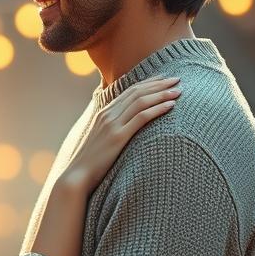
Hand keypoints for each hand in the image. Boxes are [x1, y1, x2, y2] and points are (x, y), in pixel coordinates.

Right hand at [61, 75, 181, 191]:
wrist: (76, 176)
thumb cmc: (90, 163)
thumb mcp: (100, 141)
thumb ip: (111, 131)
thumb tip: (124, 130)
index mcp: (104, 113)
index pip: (129, 91)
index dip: (148, 83)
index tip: (163, 79)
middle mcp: (108, 114)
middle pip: (137, 92)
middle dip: (159, 84)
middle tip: (177, 79)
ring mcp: (112, 125)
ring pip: (141, 101)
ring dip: (161, 94)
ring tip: (178, 90)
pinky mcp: (118, 137)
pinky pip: (141, 117)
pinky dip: (157, 109)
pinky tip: (171, 105)